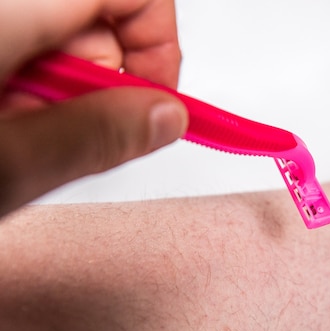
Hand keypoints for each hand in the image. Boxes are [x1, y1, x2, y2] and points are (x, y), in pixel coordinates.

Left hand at [0, 0, 188, 217]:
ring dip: (56, 78)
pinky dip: (24, 68)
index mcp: (13, 5)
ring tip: (17, 127)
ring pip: (55, 19)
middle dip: (102, 70)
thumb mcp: (4, 166)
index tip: (154, 100)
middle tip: (69, 126)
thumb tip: (165, 117)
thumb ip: (95, 134)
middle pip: (97, 7)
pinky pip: (19, 25)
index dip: (160, 43)